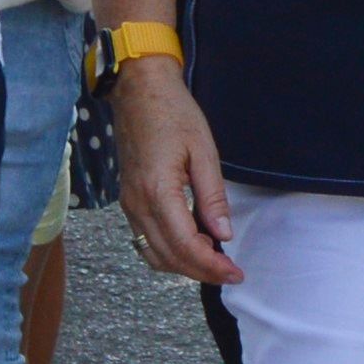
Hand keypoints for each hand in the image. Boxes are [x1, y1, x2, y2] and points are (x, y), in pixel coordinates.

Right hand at [110, 60, 238, 284]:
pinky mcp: (127, 200)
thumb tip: (223, 236)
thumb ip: (212, 197)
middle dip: (201, 272)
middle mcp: (137, 204)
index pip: (185, 245)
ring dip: (183, 266)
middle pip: (168, 256)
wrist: (139, 90)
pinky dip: (167, 253)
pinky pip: (144, 240)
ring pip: (153, 254)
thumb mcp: (204, 151)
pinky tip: (189, 246)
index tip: (236, 272)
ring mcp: (128, 204)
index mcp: (158, 191)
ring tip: (213, 262)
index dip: (212, 266)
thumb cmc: (174, 113)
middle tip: (231, 273)